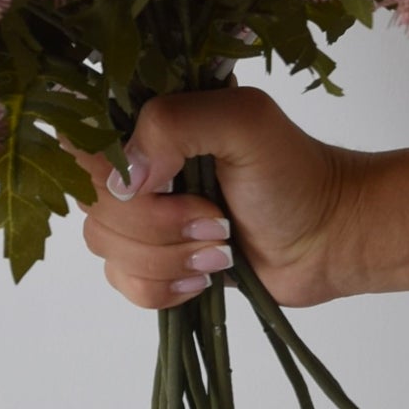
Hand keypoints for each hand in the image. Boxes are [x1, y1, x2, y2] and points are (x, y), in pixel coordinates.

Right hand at [78, 87, 364, 310]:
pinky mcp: (153, 263)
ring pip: (105, 245)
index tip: (155, 180)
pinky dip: (163, 287)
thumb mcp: (245, 122)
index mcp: (149, 121)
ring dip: (168, 255)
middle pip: (92, 200)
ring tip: (222, 246)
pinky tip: (204, 276)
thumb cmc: (295, 174)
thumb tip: (125, 179)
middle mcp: (138, 166)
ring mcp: (142, 217)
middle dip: (156, 222)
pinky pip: (123, 284)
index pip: (79, 134)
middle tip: (216, 218)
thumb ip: (175, 124)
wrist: (329, 239)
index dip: (103, 166)